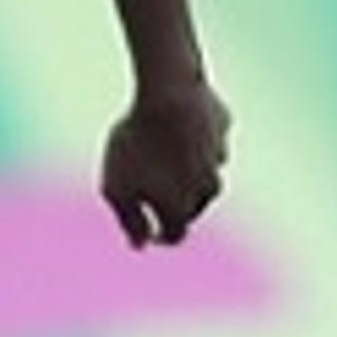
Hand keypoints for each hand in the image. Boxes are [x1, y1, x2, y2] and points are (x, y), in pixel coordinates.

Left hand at [101, 75, 228, 247]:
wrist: (168, 92)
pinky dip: (192, 133)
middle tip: (150, 186)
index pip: (175, 235)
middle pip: (193, 205)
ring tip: (159, 152)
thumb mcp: (115, 187)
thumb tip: (140, 244)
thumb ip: (128, 220)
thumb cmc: (136, 143)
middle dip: (174, 202)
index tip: (147, 229)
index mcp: (182, 208)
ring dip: (186, 168)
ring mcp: (219, 154)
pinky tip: (173, 120)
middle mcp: (209, 187)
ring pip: (205, 169)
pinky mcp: (222, 124)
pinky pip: (207, 134)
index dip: (160, 236)